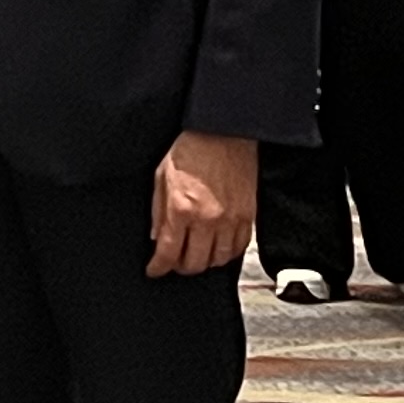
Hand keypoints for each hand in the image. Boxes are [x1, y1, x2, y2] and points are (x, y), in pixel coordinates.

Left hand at [149, 129, 258, 276]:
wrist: (224, 133)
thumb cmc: (192, 149)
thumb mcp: (161, 177)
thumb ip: (157, 211)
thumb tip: (156, 237)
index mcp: (182, 209)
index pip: (168, 253)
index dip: (158, 267)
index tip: (154, 270)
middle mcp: (207, 219)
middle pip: (194, 263)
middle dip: (180, 267)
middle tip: (174, 262)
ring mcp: (231, 219)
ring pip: (218, 260)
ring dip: (204, 262)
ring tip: (196, 255)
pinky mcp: (248, 216)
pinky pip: (239, 248)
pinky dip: (227, 253)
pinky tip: (217, 248)